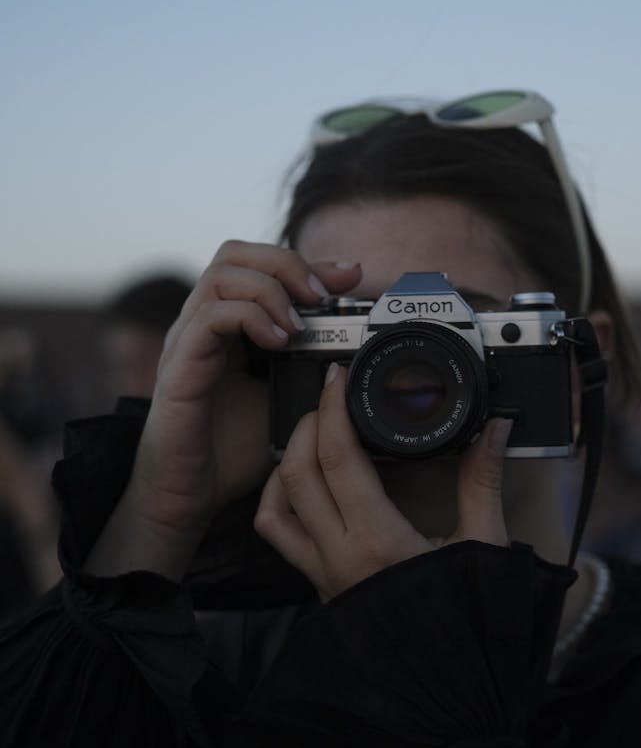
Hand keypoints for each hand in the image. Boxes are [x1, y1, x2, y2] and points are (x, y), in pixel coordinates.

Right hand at [85, 242, 360, 580]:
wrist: (190, 495)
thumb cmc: (232, 450)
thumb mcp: (286, 401)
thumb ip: (311, 370)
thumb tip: (355, 349)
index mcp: (228, 325)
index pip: (259, 265)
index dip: (306, 262)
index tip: (351, 275)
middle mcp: (202, 323)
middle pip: (235, 253)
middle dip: (286, 263)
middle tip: (322, 294)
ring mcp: (187, 340)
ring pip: (222, 274)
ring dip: (271, 289)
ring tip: (300, 325)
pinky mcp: (179, 365)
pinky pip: (210, 316)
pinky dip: (250, 318)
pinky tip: (279, 343)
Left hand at [254, 362, 510, 599]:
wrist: (449, 691)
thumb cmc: (470, 624)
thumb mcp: (484, 546)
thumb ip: (483, 480)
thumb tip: (496, 427)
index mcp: (377, 542)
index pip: (336, 458)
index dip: (332, 409)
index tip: (338, 377)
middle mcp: (338, 557)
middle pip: (297, 471)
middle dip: (309, 422)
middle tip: (331, 396)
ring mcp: (322, 574)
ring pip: (277, 502)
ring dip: (289, 459)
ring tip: (316, 434)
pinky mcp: (318, 585)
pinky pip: (278, 536)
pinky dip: (279, 500)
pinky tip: (302, 483)